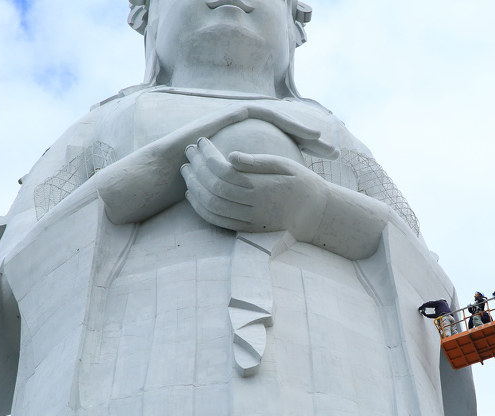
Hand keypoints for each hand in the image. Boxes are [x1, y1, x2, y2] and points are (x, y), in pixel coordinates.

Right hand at [96, 102, 336, 224]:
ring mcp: (233, 124)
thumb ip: (247, 208)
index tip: (322, 178)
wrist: (160, 175)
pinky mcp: (227, 114)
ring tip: (325, 138)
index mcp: (244, 160)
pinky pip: (262, 113)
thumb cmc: (188, 193)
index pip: (277, 159)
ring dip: (302, 128)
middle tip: (335, 153)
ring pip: (278, 121)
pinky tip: (302, 126)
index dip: (300, 166)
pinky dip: (284, 118)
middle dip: (308, 143)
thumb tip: (272, 223)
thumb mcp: (229, 204)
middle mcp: (242, 140)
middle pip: (283, 136)